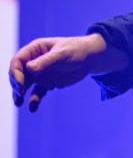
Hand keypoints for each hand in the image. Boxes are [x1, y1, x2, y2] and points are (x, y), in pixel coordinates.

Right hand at [8, 33, 128, 111]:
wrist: (91, 58)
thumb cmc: (77, 50)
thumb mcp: (62, 54)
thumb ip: (46, 62)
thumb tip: (29, 69)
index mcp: (35, 50)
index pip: (18, 61)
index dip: (16, 72)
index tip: (21, 83)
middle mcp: (34, 62)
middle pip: (18, 74)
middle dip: (16, 84)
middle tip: (19, 93)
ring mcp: (40, 74)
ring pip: (25, 85)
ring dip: (19, 94)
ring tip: (19, 103)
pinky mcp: (47, 83)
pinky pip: (37, 93)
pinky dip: (34, 100)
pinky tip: (32, 108)